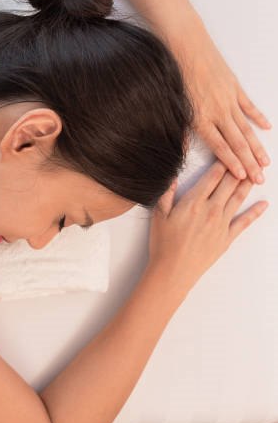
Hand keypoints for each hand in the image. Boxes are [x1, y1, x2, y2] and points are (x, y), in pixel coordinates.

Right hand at [148, 162, 268, 293]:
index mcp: (193, 202)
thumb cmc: (163, 243)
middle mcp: (211, 210)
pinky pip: (245, 222)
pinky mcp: (227, 237)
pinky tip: (264, 205)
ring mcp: (222, 223)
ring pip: (239, 198)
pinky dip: (256, 212)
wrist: (174, 270)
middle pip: (229, 184)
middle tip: (248, 157)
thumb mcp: (158, 215)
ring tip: (257, 173)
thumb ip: (167, 194)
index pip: (212, 177)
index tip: (228, 152)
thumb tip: (173, 176)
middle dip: (239, 169)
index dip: (222, 163)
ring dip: (249, 184)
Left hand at [168, 27, 270, 182]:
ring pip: (246, 128)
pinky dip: (258, 117)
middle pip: (237, 142)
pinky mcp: (234, 86)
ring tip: (266, 162)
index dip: (232, 163)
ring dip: (257, 146)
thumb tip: (179, 150)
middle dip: (249, 163)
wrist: (184, 46)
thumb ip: (179, 129)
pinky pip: (248, 106)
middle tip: (260, 179)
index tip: (242, 177)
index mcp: (201, 119)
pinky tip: (266, 128)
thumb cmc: (172, 75)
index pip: (220, 147)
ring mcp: (228, 99)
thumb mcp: (172, 106)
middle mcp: (218, 112)